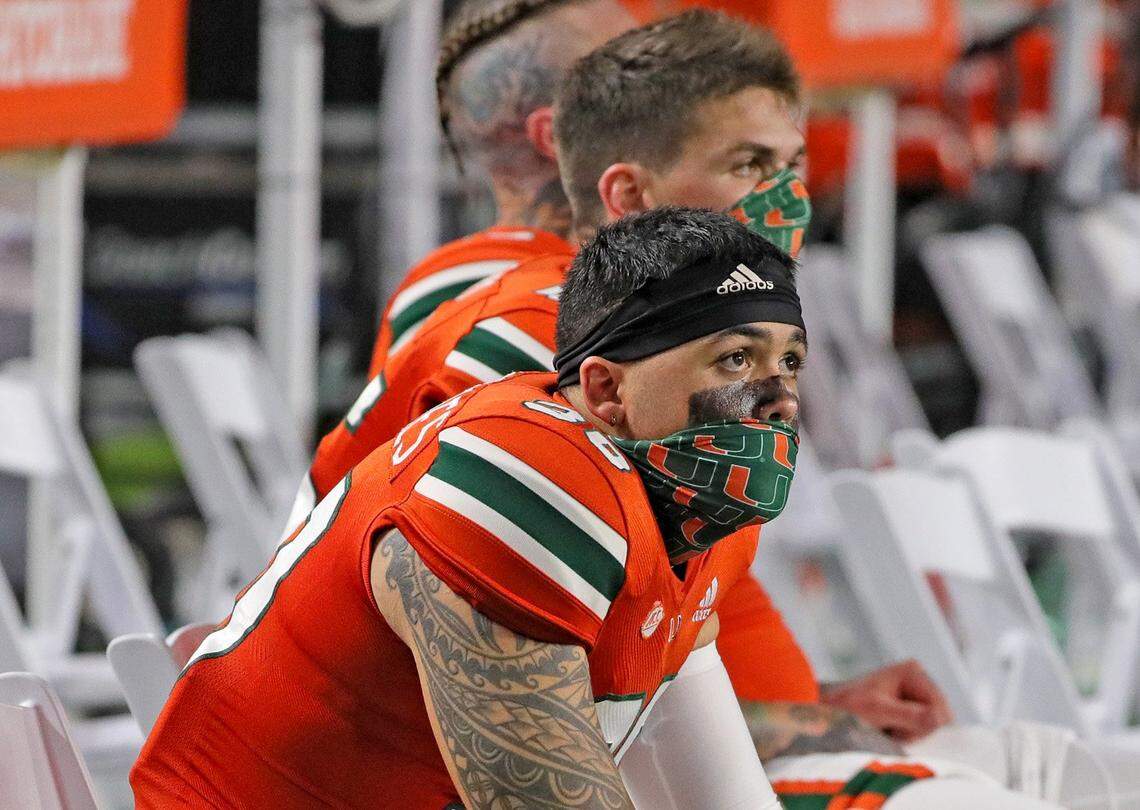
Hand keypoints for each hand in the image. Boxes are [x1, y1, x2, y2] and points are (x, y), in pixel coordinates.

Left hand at [819, 660, 952, 742]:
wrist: (829, 709)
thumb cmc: (849, 706)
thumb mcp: (878, 711)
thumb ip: (909, 716)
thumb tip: (938, 720)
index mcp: (913, 672)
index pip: (940, 706)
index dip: (929, 725)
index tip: (905, 733)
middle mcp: (917, 679)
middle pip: (938, 716)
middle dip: (919, 729)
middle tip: (894, 733)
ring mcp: (914, 693)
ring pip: (931, 725)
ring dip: (912, 733)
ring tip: (890, 731)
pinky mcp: (910, 707)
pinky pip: (921, 727)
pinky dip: (908, 734)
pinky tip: (891, 732)